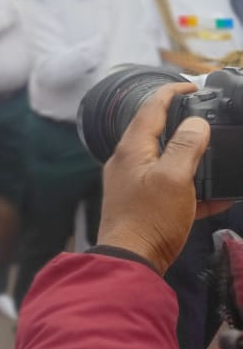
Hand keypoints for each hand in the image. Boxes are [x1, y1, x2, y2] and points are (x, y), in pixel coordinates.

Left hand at [96, 81, 217, 275]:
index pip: (151, 108)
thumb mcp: (175, 178)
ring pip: (166, 160)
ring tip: (215, 156)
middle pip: (157, 132)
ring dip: (192, 157)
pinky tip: (218, 197)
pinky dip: (193, 188)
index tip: (193, 86)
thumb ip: (186, 146)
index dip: (172, 92)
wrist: (132, 262)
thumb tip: (197, 123)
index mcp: (132, 148)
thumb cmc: (149, 219)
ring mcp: (134, 183)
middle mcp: (129, 161)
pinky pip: (171, 188)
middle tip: (207, 118)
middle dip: (183, 124)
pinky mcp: (143, 204)